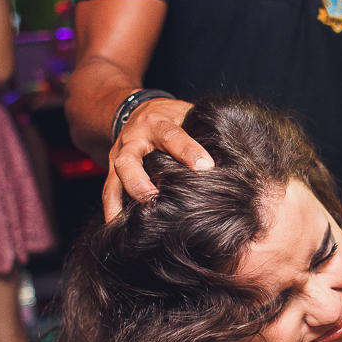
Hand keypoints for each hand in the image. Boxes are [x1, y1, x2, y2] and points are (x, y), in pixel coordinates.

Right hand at [102, 97, 210, 219]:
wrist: (137, 110)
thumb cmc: (172, 116)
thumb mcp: (187, 114)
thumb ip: (204, 131)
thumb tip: (233, 154)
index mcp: (157, 123)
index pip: (172, 136)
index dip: (188, 151)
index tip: (205, 168)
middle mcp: (134, 140)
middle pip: (130, 161)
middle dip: (142, 184)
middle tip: (157, 201)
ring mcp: (119, 156)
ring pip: (115, 180)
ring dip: (123, 204)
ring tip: (134, 225)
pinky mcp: (111, 171)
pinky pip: (108, 193)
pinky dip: (112, 212)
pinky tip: (118, 231)